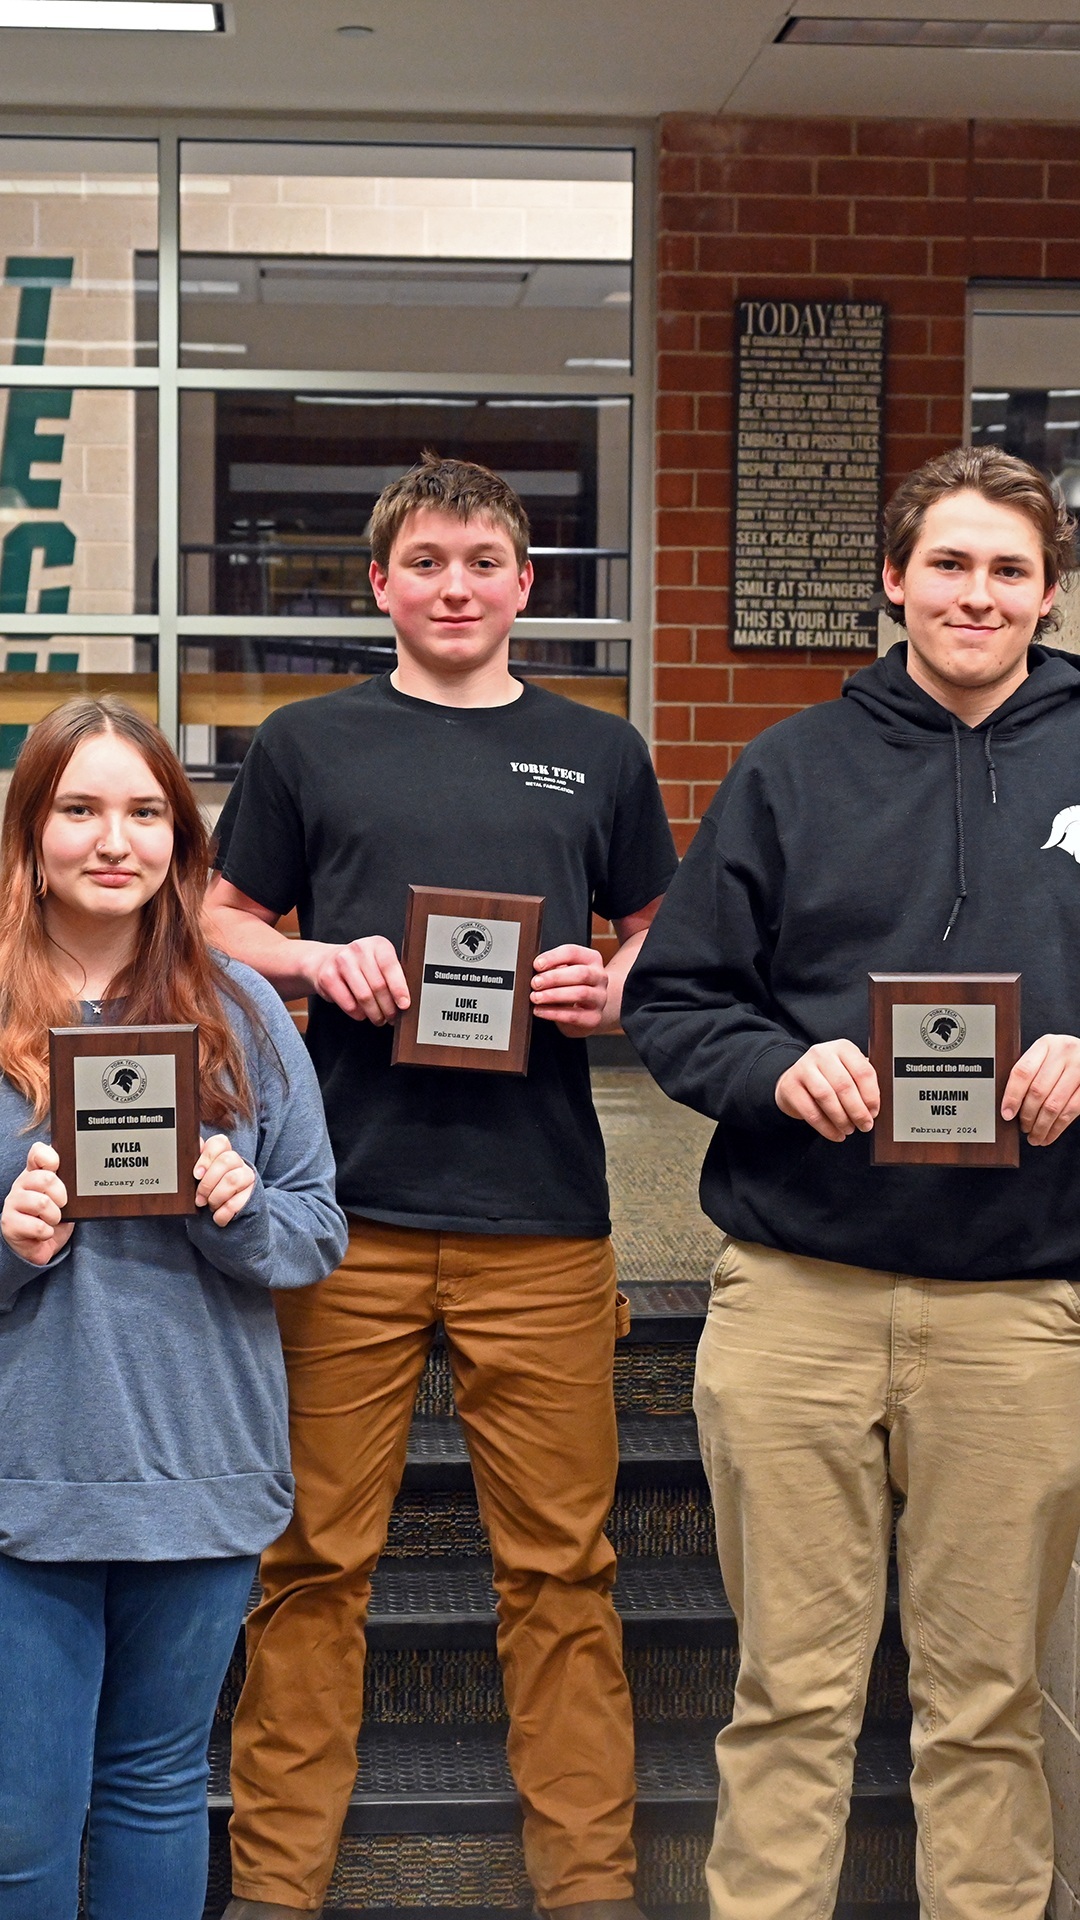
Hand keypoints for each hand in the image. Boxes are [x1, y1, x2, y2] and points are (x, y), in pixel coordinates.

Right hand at [1, 1143, 73, 1265]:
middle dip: (61, 1195)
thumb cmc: (51, 1217)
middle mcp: (21, 1185)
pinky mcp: (9, 1223)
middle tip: (62, 1205)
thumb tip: (83, 1169)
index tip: (57, 1166)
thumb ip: (67, 1181)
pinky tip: (44, 1232)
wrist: (39, 1246)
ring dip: (55, 1216)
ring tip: (52, 1220)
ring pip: (42, 1203)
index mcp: (35, 1173)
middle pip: (46, 1179)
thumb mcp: (62, 1197)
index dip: (49, 1157)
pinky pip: (38, 1226)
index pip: (37, 1153)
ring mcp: (12, 1203)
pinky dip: (47, 1232)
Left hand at [194, 1134, 255, 1225]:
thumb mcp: (202, 1179)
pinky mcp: (254, 1194)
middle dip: (208, 1182)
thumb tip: (194, 1144)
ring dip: (215, 1197)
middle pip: (226, 1160)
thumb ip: (198, 1163)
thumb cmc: (212, 1194)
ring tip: (210, 1206)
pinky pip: (237, 1202)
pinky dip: (223, 1213)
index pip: (219, 1143)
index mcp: (223, 1154)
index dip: (207, 1157)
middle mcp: (238, 1163)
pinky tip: (218, 1216)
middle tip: (199, 1198)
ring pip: (232, 1179)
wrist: (232, 1216)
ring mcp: (247, 1177)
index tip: (196, 1175)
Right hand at [310, 936, 409, 1024]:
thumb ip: (393, 977)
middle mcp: (359, 949)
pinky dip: (358, 1013)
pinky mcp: (327, 977)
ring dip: (374, 1013)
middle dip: (388, 1007)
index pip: (390, 967)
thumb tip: (405, 1002)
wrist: (326, 961)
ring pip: (364, 996)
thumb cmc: (360, 966)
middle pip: (378, 985)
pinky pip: (348, 1003)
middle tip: (392, 1017)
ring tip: (378, 1018)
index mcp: (378, 944)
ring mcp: (341, 961)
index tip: (404, 1004)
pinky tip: (362, 1013)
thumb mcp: (379, 963)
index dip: (399, 989)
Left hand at [531, 943, 608, 1036]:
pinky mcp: (594, 1018)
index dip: (553, 958)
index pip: (573, 953)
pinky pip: (574, 1016)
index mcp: (591, 959)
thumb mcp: (563, 972)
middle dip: (554, 978)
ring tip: (535, 997)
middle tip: (535, 983)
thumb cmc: (572, 986)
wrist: (588, 1009)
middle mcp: (600, 977)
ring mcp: (600, 998)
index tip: (536, 965)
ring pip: (580, 994)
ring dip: (554, 995)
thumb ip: (552, 968)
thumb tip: (536, 971)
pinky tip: (540, 1011)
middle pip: (581, 973)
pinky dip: (554, 1013)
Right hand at [775, 1040, 879, 1142]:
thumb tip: (873, 1109)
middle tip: (864, 1125)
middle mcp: (822, 1053)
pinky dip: (826, 1127)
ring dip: (841, 1119)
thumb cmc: (828, 1078)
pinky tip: (835, 1134)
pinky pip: (810, 1111)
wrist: (795, 1080)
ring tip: (849, 1129)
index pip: (863, 1071)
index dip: (871, 1096)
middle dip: (858, 1111)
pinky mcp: (790, 1086)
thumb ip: (862, 1084)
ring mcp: (803, 1068)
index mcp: (843, 1048)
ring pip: (826, 1097)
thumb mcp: (848, 1072)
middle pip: (844, 1085)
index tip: (874, 1112)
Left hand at [1002, 1034, 1079, 1145]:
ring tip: (1034, 1136)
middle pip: (1038, 1091)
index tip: (1007, 1114)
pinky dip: (1057, 1128)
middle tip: (1023, 1128)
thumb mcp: (1045, 1057)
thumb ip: (1030, 1074)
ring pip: (1053, 1105)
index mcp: (1046, 1044)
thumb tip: (1008, 1106)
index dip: (1012, 1096)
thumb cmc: (1063, 1060)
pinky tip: (1049, 1135)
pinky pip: (1070, 1112)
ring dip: (1041, 1126)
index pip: (1023, 1072)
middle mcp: (1064, 1053)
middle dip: (1027, 1115)